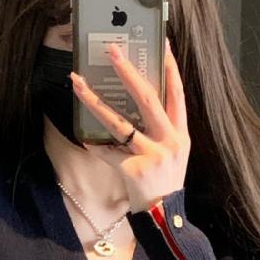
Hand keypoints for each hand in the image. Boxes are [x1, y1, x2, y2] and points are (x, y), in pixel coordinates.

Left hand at [70, 37, 189, 214]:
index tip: (162, 43)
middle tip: (112, 52)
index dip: (170, 67)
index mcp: (181, 132)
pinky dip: (96, 146)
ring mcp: (152, 155)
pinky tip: (85, 139)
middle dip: (128, 73)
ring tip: (78, 83)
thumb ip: (163, 128)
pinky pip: (108, 152)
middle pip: (148, 99)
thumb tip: (140, 97)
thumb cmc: (165, 180)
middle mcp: (170, 140)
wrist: (165, 216)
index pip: (177, 92)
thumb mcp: (174, 152)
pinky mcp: (134, 169)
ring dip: (95, 101)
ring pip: (119, 122)